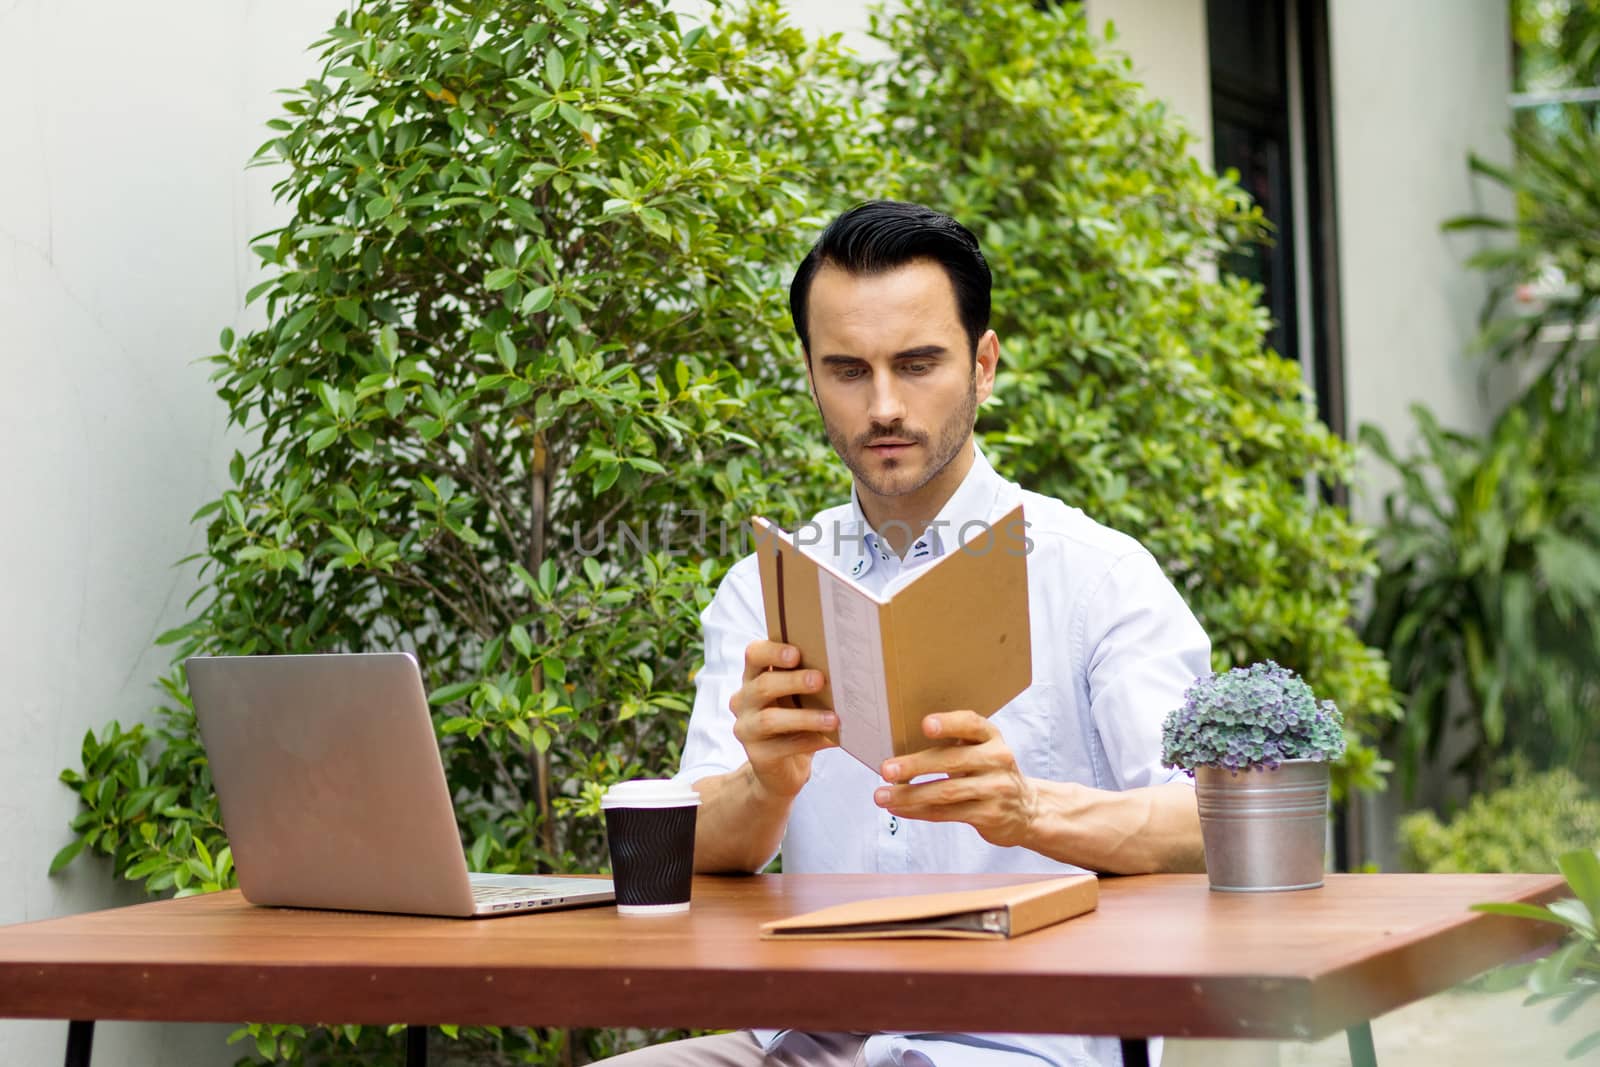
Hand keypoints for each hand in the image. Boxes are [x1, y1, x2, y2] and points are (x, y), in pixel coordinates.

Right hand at [730, 640, 837, 801]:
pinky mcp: (757, 756)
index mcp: (753, 678)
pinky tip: (831, 740)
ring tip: (832, 718)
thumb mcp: (798, 699)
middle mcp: (744, 701)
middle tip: (820, 680)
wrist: (783, 770)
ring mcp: (746, 729)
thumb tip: (842, 671)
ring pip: (770, 719)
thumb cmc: (796, 724)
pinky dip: (810, 741)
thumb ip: (808, 682)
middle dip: (793, 681)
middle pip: (763, 685)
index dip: (772, 652)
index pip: (754, 656)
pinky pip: (784, 747)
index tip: (796, 653)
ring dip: (805, 717)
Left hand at [873, 711, 1039, 847]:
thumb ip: (953, 746)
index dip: (949, 723)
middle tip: (886, 770)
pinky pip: (947, 813)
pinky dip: (919, 811)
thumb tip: (899, 752)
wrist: (1027, 810)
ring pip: (946, 792)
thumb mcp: (981, 752)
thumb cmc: (989, 774)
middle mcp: (997, 759)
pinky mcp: (990, 815)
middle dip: (915, 765)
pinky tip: (899, 809)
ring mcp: (996, 789)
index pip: (971, 724)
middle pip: (952, 760)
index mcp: (991, 737)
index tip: (925, 725)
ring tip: (882, 796)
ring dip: (910, 795)